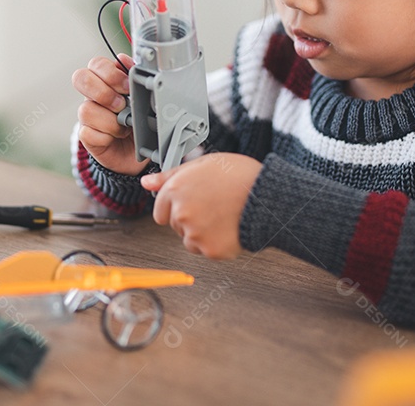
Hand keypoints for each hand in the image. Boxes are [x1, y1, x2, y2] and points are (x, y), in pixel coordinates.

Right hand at [72, 54, 147, 175]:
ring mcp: (87, 116)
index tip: (127, 86)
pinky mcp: (87, 137)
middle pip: (80, 78)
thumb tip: (123, 58)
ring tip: (124, 126)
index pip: (96, 64)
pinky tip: (115, 137)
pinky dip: (105, 136)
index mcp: (107, 81)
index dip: (110, 73)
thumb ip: (134, 77)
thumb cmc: (140, 120)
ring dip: (110, 120)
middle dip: (103, 91)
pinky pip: (87, 133)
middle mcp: (93, 96)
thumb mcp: (143, 97)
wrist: (140, 151)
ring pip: (85, 109)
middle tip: (121, 104)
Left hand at [141, 153, 261, 258]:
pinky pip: (207, 251)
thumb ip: (169, 175)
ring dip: (202, 233)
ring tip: (223, 215)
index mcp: (175, 191)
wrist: (267, 195)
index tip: (195, 201)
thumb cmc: (239, 176)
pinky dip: (217, 244)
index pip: (160, 210)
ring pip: (190, 240)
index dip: (178, 205)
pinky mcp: (210, 250)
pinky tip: (229, 227)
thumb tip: (146, 183)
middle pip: (175, 225)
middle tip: (213, 205)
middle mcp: (180, 213)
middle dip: (189, 219)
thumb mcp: (201, 164)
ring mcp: (195, 234)